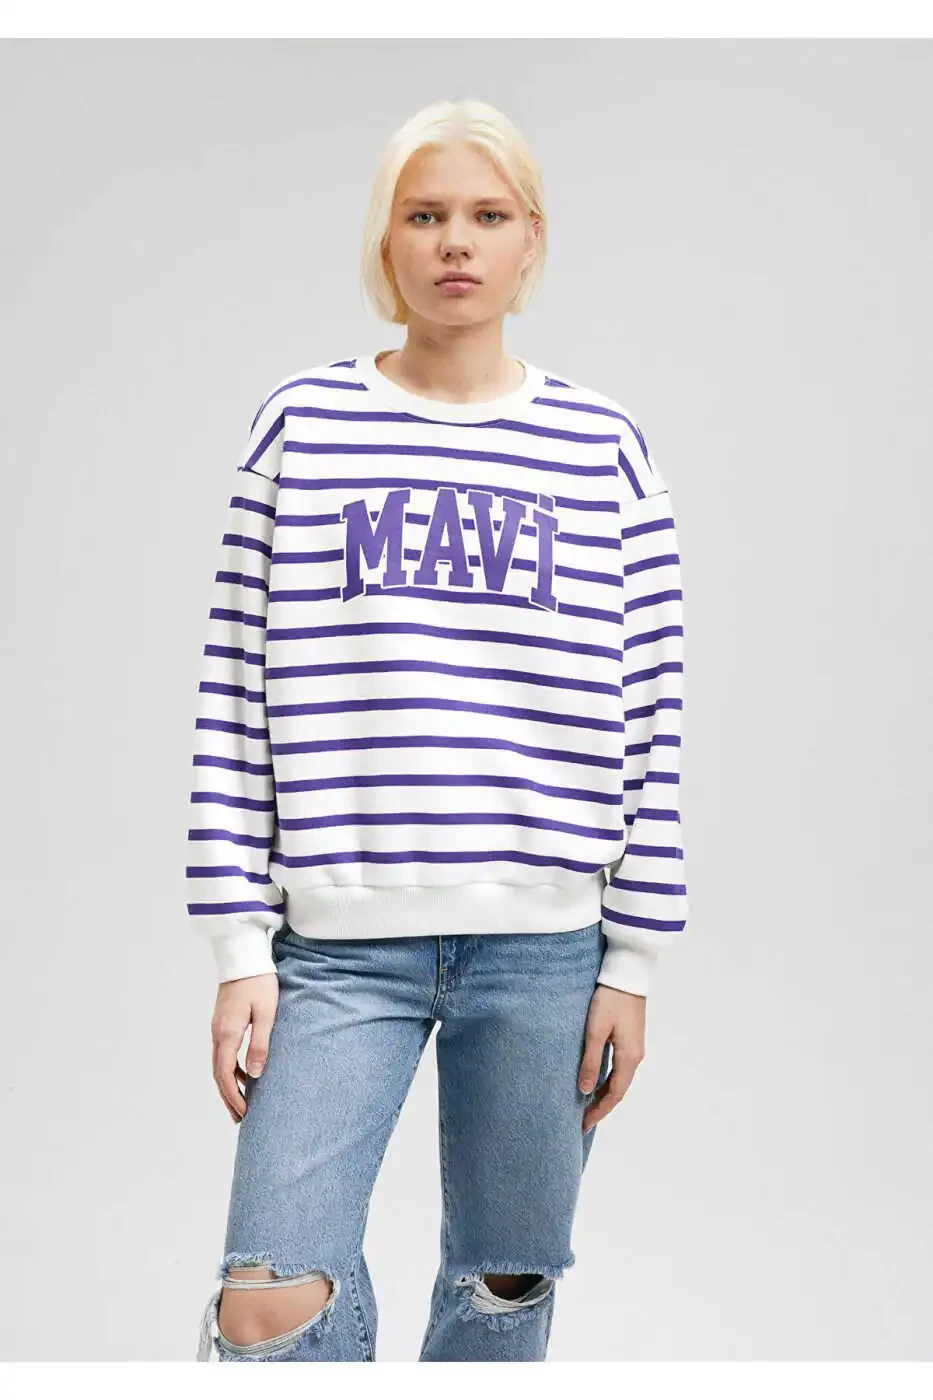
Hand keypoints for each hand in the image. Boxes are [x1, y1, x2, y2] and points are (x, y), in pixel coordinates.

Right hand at [211, 972, 278, 1124]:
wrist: (243, 955)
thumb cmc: (259, 982)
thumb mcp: (266, 1013)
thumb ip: (260, 1043)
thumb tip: (255, 1074)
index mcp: (227, 1033)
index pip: (224, 1074)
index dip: (233, 1097)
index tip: (244, 1113)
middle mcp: (218, 1032)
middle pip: (218, 1073)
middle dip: (228, 1097)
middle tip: (240, 1118)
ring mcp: (218, 1027)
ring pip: (218, 1064)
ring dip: (228, 1085)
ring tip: (241, 1103)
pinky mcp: (222, 1021)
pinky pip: (223, 1052)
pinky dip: (230, 1069)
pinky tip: (243, 1075)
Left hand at [579, 984, 645, 1132]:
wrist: (627, 972)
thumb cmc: (610, 999)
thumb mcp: (595, 1030)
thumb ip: (590, 1061)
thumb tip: (585, 1090)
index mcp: (629, 1057)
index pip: (614, 1094)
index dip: (599, 1111)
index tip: (584, 1125)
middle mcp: (636, 1056)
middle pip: (618, 1089)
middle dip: (601, 1106)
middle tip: (582, 1120)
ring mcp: (634, 1047)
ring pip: (619, 1079)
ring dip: (604, 1093)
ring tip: (586, 1104)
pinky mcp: (630, 1037)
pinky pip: (619, 1067)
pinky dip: (608, 1079)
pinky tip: (596, 1080)